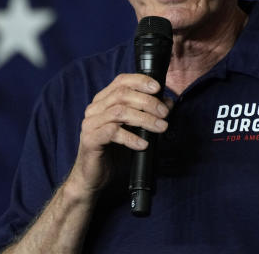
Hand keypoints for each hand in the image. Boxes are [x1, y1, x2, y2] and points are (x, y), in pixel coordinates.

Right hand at [68, 73, 170, 194]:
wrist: (93, 177)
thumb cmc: (114, 151)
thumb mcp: (134, 130)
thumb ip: (148, 114)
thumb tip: (168, 103)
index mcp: (104, 101)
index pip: (121, 81)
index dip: (140, 81)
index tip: (158, 88)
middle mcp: (95, 108)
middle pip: (122, 94)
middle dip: (147, 102)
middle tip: (164, 114)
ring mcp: (90, 123)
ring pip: (119, 112)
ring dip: (144, 119)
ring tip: (160, 128)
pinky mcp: (90, 139)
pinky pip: (112, 133)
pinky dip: (131, 137)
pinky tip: (143, 144)